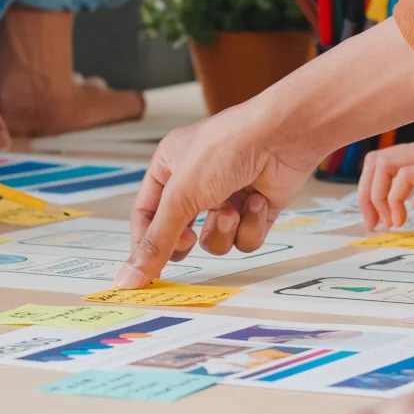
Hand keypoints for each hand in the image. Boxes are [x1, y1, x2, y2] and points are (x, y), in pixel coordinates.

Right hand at [117, 104, 319, 288]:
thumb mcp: (181, 196)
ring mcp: (228, 195)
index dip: (144, 243)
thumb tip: (129, 277)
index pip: (145, 214)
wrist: (284, 136)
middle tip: (189, 241)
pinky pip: (244, 237)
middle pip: (179, 231)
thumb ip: (157, 241)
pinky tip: (258, 201)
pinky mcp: (256, 208)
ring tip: (233, 209)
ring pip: (214, 239)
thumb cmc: (227, 148)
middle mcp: (197, 181)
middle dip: (187, 240)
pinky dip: (251, 225)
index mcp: (169, 166)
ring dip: (223, 230)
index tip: (145, 270)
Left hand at [358, 125, 413, 229]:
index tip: (382, 214)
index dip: (378, 187)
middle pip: (380, 158)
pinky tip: (401, 219)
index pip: (395, 158)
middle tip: (372, 221)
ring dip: (375, 196)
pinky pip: (405, 176)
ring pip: (384, 162)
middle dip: (366, 192)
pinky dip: (394, 199)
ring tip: (386, 222)